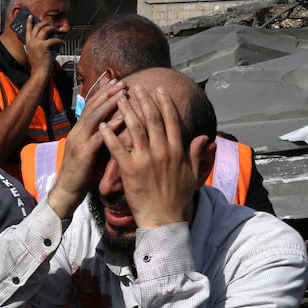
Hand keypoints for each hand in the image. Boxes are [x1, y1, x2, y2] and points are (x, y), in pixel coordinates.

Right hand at [25, 19, 61, 75]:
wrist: (39, 73)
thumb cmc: (38, 66)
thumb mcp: (33, 54)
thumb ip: (36, 47)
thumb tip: (44, 41)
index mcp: (28, 44)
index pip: (28, 30)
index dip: (29, 22)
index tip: (30, 17)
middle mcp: (32, 42)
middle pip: (37, 27)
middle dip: (44, 23)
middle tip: (49, 24)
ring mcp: (37, 44)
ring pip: (45, 30)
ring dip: (52, 29)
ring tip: (56, 30)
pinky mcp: (44, 46)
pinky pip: (53, 40)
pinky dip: (59, 40)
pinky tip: (61, 43)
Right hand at [48, 79, 126, 219]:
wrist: (66, 192)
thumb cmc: (81, 174)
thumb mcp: (90, 151)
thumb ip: (99, 137)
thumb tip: (114, 127)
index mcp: (79, 130)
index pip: (91, 106)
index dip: (104, 93)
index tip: (117, 82)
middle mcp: (77, 132)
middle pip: (93, 107)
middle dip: (108, 93)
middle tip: (123, 82)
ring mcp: (79, 141)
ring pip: (95, 117)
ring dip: (109, 104)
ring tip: (123, 93)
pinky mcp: (83, 154)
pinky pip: (99, 138)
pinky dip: (110, 127)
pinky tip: (122, 119)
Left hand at [99, 84, 209, 229]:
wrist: (165, 220)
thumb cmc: (178, 199)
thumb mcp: (193, 175)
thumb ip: (197, 154)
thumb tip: (205, 137)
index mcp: (177, 151)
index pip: (171, 120)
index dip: (164, 103)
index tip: (158, 90)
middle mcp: (162, 151)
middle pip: (152, 119)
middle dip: (144, 100)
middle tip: (136, 87)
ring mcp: (145, 160)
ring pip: (134, 128)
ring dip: (126, 111)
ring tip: (119, 98)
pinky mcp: (129, 170)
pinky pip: (117, 148)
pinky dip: (110, 135)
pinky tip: (103, 124)